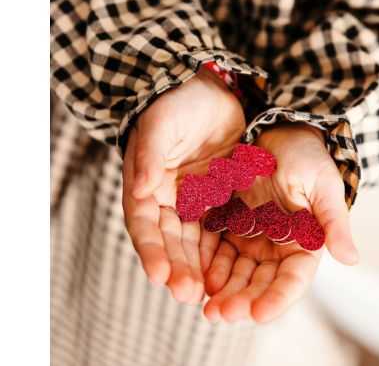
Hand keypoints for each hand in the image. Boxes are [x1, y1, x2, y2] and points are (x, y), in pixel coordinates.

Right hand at [122, 68, 244, 303]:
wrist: (209, 92)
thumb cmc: (178, 104)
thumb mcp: (161, 125)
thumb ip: (150, 154)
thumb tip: (140, 187)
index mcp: (147, 185)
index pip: (144, 224)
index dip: (150, 250)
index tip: (159, 275)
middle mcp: (168, 199)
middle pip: (170, 240)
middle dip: (177, 268)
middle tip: (188, 294)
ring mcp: (194, 200)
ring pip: (195, 241)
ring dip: (200, 267)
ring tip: (210, 293)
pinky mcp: (218, 198)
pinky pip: (220, 228)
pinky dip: (222, 250)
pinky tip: (231, 269)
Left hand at [203, 123, 357, 321]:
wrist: (278, 134)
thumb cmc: (306, 157)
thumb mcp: (322, 184)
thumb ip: (333, 221)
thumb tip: (351, 259)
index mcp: (304, 242)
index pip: (293, 279)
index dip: (278, 298)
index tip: (259, 313)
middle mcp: (278, 246)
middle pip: (261, 282)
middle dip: (242, 301)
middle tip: (220, 314)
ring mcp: (253, 237)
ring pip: (238, 273)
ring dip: (223, 291)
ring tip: (206, 307)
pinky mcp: (231, 225)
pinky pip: (219, 250)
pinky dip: (210, 266)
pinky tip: (198, 275)